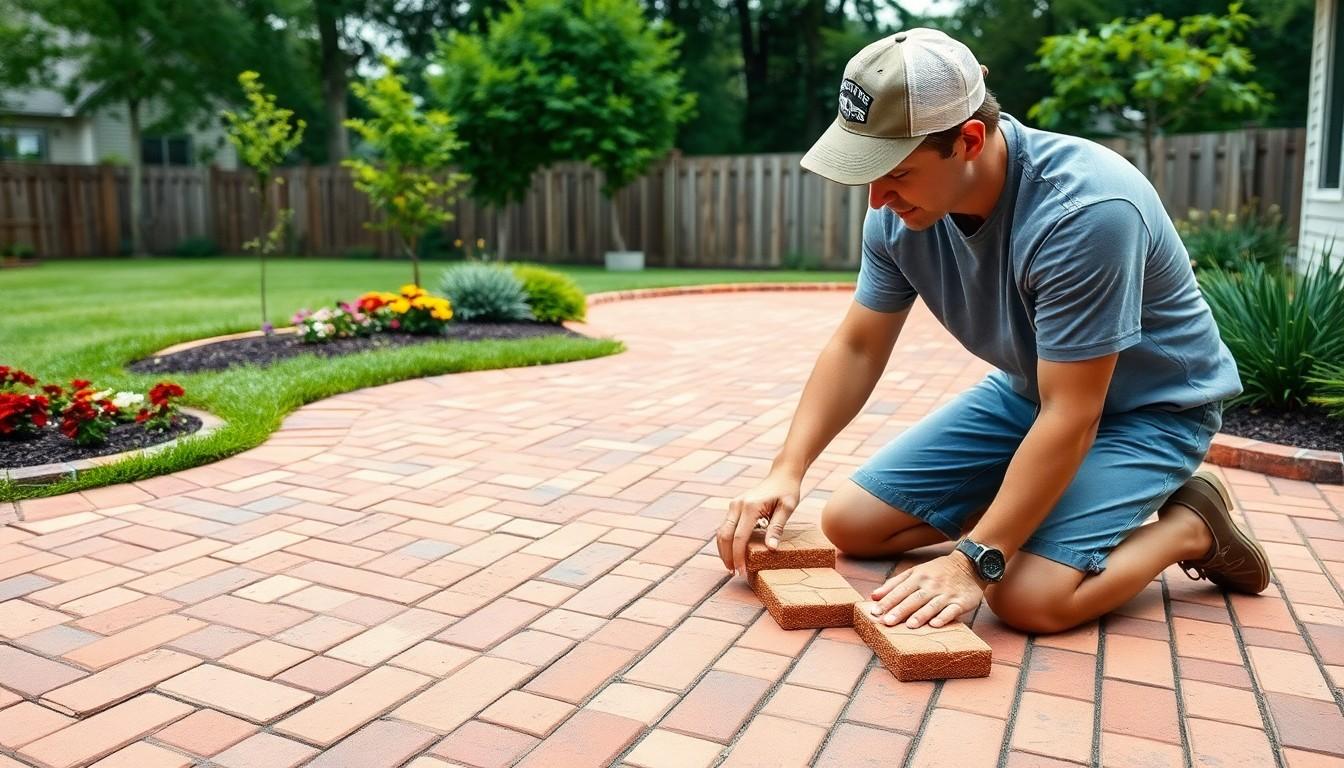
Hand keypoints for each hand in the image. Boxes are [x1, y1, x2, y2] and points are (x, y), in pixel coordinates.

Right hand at [717, 470, 801, 576]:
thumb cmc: (787, 491)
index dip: (739, 557)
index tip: (742, 572)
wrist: (782, 474)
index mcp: (750, 507)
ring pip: (721, 532)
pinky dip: (726, 541)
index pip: (739, 537)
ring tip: (732, 566)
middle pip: (724, 536)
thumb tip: (771, 549)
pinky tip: (733, 552)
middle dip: (727, 556)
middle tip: (734, 573)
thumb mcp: (787, 509)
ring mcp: (733, 505)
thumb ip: (777, 528)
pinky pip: (725, 527)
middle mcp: (737, 505)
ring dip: (724, 550)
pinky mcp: (734, 506)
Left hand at [867, 553, 983, 628]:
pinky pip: (952, 610)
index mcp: (918, 577)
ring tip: (909, 625)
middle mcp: (931, 585)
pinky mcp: (961, 601)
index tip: (874, 612)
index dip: (887, 601)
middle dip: (900, 610)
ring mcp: (946, 593)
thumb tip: (874, 596)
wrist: (970, 564)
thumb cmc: (937, 571)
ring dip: (921, 615)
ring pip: (932, 605)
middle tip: (887, 622)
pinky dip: (944, 617)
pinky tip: (936, 624)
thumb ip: (894, 584)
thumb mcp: (915, 572)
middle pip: (914, 599)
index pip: (900, 590)